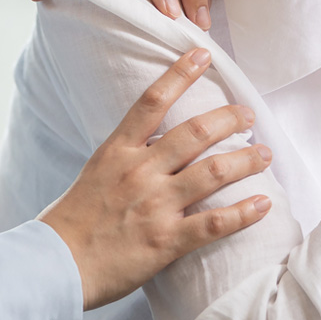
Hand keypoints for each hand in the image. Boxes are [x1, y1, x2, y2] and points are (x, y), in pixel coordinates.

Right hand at [39, 48, 271, 309]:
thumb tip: (156, 141)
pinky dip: (243, 213)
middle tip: (248, 113)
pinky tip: (264, 204)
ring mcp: (155, 205)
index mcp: (117, 151)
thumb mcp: (95, 172)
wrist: (55, 265)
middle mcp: (139, 172)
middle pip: (194, 133)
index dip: (180, 73)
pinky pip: (214, 223)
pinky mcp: (167, 241)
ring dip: (245, 161)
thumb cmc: (73, 220)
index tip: (202, 54)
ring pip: (212, 173)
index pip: (152, 101)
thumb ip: (126, 155)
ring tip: (265, 154)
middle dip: (228, 119)